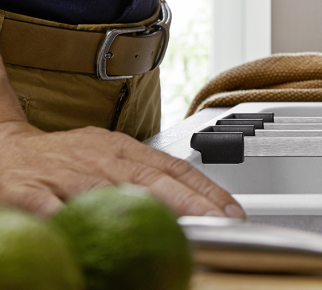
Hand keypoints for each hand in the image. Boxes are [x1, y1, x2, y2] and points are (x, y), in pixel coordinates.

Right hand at [0, 120, 245, 217]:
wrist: (3, 148)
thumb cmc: (62, 160)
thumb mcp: (108, 160)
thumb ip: (143, 180)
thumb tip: (193, 204)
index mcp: (122, 149)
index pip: (174, 168)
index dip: (206, 190)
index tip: (232, 211)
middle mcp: (100, 159)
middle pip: (154, 181)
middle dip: (192, 202)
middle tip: (219, 222)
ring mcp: (65, 175)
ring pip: (111, 193)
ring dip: (146, 213)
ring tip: (178, 230)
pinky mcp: (28, 192)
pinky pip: (53, 210)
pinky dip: (72, 222)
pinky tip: (93, 239)